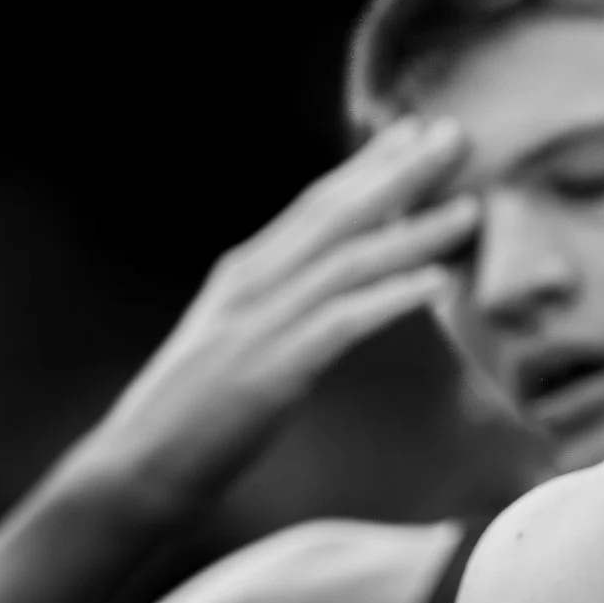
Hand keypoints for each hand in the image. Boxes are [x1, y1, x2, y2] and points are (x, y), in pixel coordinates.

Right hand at [46, 115, 478, 527]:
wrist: (133, 473)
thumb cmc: (192, 415)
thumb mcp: (237, 340)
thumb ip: (282, 304)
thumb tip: (336, 282)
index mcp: (245, 273)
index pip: (315, 205)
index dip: (367, 165)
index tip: (414, 130)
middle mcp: (253, 285)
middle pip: (337, 214)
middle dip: (399, 172)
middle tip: (455, 134)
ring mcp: (259, 325)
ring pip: (349, 261)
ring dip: (414, 232)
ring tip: (470, 208)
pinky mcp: (270, 371)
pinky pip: (343, 322)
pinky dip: (392, 298)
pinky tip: (440, 284)